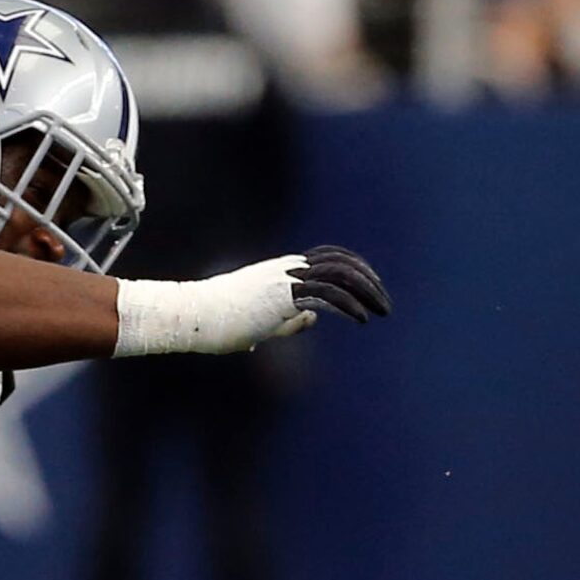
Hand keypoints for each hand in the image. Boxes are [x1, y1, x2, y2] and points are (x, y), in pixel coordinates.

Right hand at [113, 248, 391, 356]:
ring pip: (338, 275)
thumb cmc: (222, 322)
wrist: (194, 317)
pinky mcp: (281, 296)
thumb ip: (290, 319)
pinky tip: (361, 319)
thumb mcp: (263, 322)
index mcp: (283, 270)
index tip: (373, 287)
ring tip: (381, 312)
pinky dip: (348, 305)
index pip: (329, 257)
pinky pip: (324, 295)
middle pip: (340, 263)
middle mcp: (287, 269)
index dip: (355, 268)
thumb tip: (314, 319)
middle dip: (368, 281)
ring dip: (365, 293)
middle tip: (385, 304)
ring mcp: (284, 280)